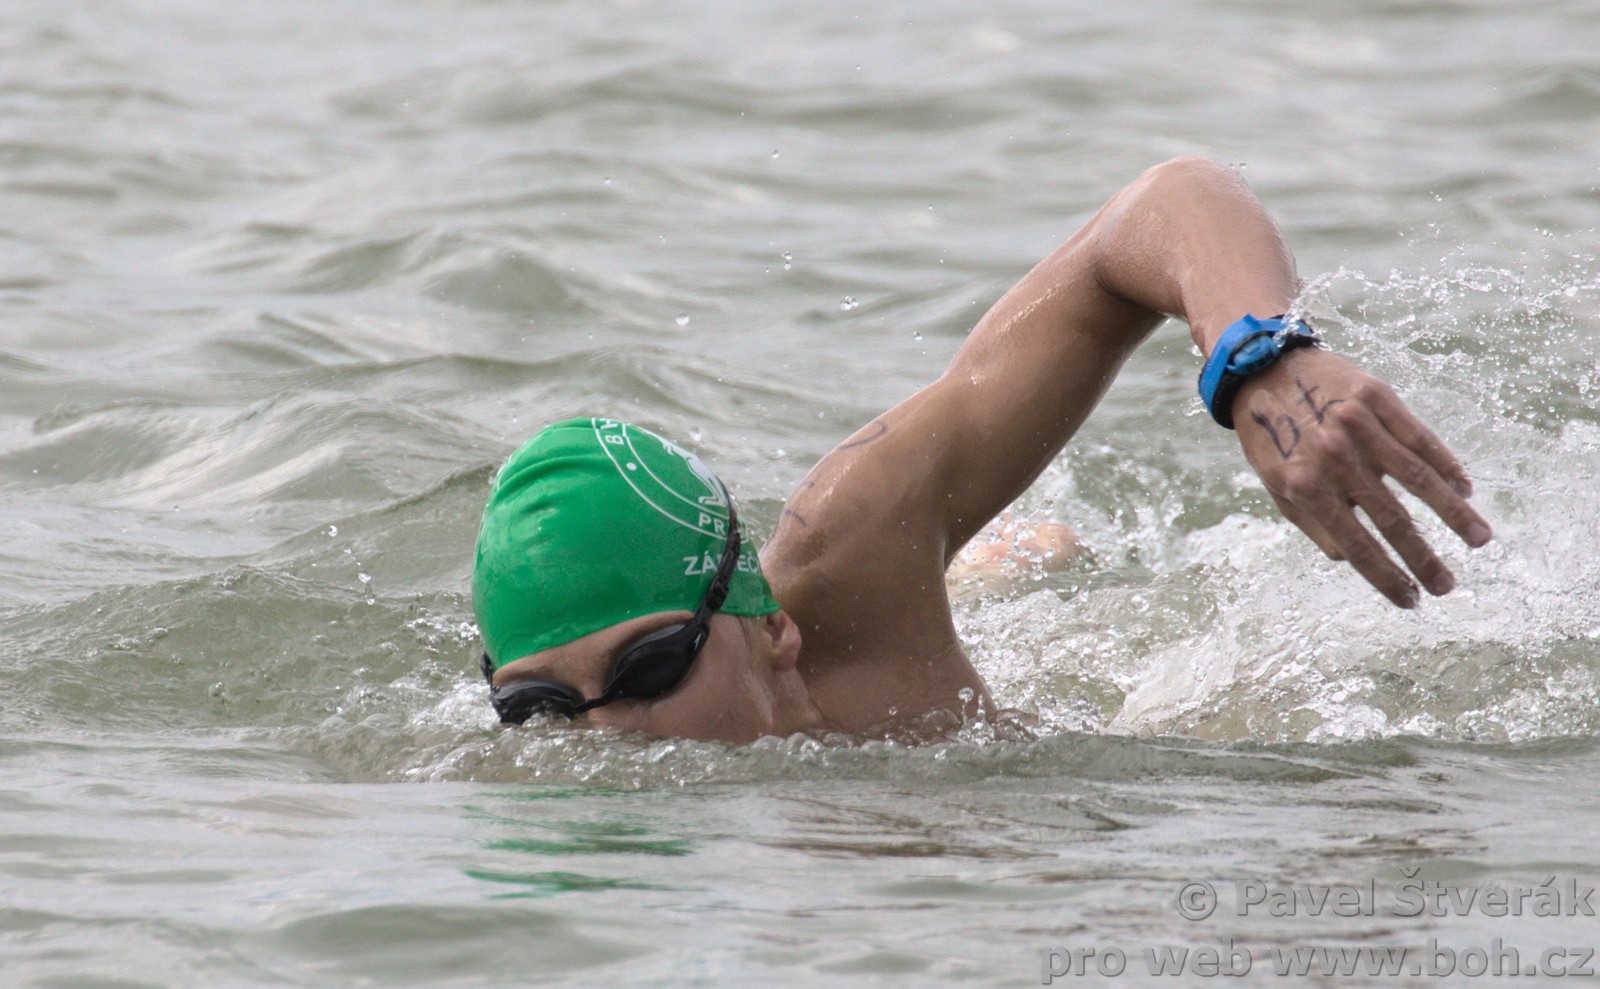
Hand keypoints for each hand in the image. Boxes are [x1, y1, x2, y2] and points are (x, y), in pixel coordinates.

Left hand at [1231, 348, 1491, 606]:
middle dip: (1424, 559)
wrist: (1263, 369)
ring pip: (1419, 478)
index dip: (1386, 577)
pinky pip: (1421, 437)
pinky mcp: (1378, 397)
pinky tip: (1464, 490)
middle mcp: (1334, 458)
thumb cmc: (1271, 437)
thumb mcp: (1276, 486)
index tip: (1411, 600)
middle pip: (1392, 519)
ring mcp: (1358, 426)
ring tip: (1480, 540)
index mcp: (1305, 486)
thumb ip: (1313, 523)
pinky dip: (1446, 465)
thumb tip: (1351, 558)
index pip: (1356, 545)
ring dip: (1454, 513)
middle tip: (1447, 586)